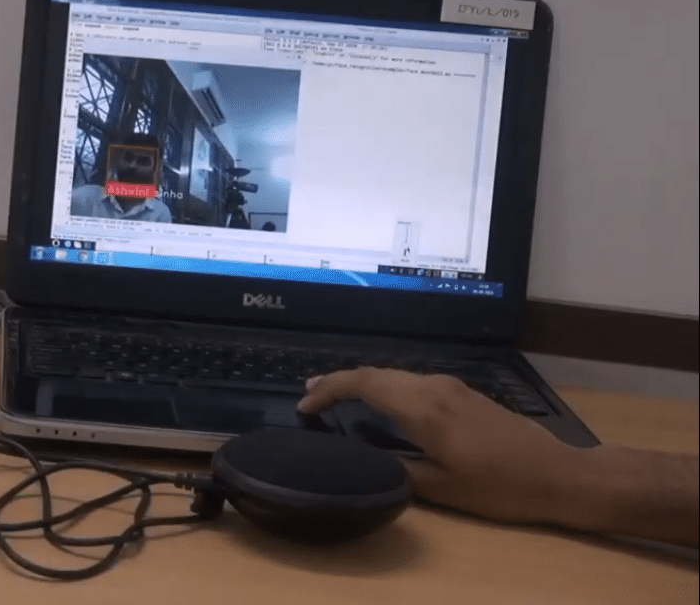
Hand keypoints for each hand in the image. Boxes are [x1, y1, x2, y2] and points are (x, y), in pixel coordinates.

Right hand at [297, 367, 586, 525]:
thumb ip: (399, 469)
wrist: (559, 475)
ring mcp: (452, 387)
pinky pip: (413, 382)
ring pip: (396, 376)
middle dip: (339, 381)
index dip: (329, 391)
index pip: (364, 384)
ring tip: (337, 397)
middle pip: (376, 373)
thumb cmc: (501, 487)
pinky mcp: (464, 394)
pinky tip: (382, 404)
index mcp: (425, 408)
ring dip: (363, 383)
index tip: (305, 406)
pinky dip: (387, 388)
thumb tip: (364, 457)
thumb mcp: (443, 489)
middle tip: (310, 396)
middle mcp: (435, 388)